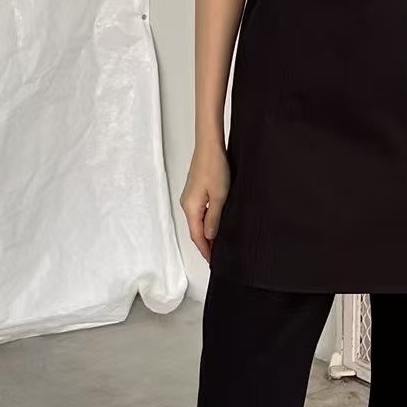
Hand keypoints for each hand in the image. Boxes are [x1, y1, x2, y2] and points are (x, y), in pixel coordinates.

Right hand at [181, 141, 229, 264]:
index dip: (206, 250)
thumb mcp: (219, 197)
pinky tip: (215, 224)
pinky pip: (200, 212)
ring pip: (198, 222)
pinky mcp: (195, 191)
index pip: (197, 236)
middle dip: (205, 245)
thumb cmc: (214, 166)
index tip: (213, 260)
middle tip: (216, 256)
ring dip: (206, 234)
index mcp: (191, 208)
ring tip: (217, 244)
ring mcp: (190, 197)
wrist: (209, 146)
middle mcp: (187, 204)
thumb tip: (210, 236)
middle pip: (196, 231)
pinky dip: (206, 222)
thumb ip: (214, 219)